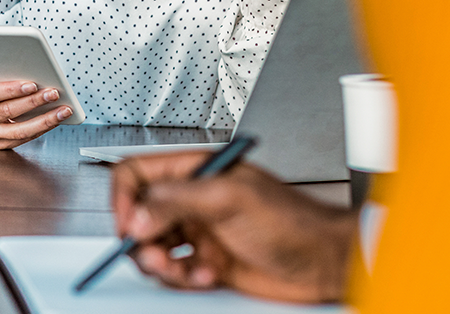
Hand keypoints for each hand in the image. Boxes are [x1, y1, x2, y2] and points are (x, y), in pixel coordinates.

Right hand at [0, 76, 71, 149]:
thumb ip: (1, 71)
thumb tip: (26, 63)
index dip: (12, 89)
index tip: (33, 84)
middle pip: (9, 111)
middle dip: (34, 102)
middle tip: (54, 94)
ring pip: (20, 130)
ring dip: (45, 120)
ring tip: (63, 111)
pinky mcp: (0, 144)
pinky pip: (25, 138)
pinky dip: (43, 129)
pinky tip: (55, 120)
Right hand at [111, 152, 355, 302]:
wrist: (325, 261)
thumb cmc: (294, 220)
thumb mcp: (229, 199)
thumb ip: (176, 201)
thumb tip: (137, 214)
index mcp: (195, 172)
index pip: (137, 174)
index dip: (124, 198)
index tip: (127, 223)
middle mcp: (193, 200)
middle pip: (139, 215)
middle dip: (140, 239)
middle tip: (154, 254)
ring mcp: (199, 232)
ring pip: (153, 247)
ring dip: (161, 263)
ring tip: (179, 268)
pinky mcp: (207, 261)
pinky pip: (176, 272)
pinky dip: (183, 278)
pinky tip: (206, 274)